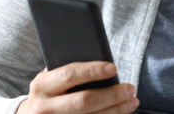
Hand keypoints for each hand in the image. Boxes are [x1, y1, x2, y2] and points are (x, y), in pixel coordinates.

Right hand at [17, 62, 138, 113]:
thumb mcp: (49, 80)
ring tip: (132, 101)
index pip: (70, 75)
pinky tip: (119, 112)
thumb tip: (101, 64)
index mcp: (41, 87)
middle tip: (131, 88)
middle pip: (84, 101)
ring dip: (116, 110)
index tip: (113, 68)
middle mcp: (44, 108)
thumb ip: (68, 72)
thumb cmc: (47, 93)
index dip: (92, 71)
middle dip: (111, 95)